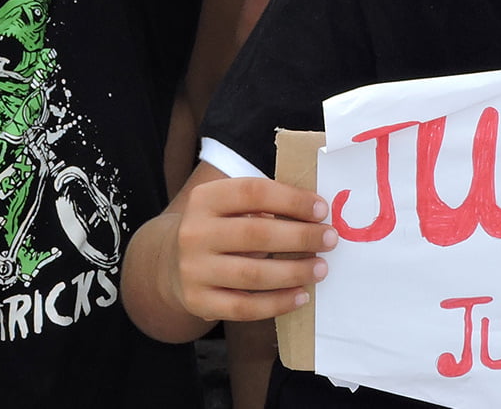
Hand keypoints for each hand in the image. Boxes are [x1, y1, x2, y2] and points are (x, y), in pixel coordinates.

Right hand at [171, 178, 334, 321]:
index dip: (291, 199)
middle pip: (256, 234)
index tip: (322, 210)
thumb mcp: (230, 207)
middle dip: (300, 237)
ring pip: (253, 275)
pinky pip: (245, 307)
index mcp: (204, 199)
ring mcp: (193, 270)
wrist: (171, 263)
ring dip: (294, 272)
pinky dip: (277, 303)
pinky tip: (300, 296)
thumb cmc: (218, 229)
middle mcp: (194, 233)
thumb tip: (316, 214)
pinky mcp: (198, 301)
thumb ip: (265, 205)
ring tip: (321, 268)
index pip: (253, 192)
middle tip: (330, 239)